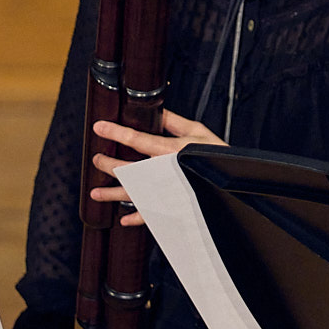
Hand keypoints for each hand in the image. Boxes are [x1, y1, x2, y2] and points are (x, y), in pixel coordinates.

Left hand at [88, 110, 226, 225]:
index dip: (116, 132)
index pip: (137, 139)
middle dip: (108, 164)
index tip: (99, 127)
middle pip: (127, 168)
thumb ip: (174, 122)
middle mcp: (162, 172)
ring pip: (131, 193)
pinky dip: (136, 218)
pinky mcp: (170, 205)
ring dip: (112, 194)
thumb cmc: (217, 154)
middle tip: (96, 159)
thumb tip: (157, 110)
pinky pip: (150, 215)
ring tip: (95, 193)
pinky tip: (123, 219)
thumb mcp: (198, 132)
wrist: (232, 182)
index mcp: (169, 151)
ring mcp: (164, 191)